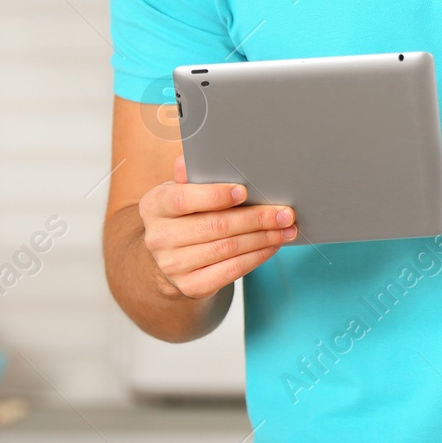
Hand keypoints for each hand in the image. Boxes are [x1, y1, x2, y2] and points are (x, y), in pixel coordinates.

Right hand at [138, 154, 296, 300]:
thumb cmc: (186, 213)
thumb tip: (192, 157)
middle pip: (216, 226)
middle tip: (285, 213)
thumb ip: (191, 174)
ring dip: (264, 238)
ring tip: (287, 228)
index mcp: (155, 205)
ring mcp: (172, 265)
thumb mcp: (182, 189)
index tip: (245, 191)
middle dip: (257, 218)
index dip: (216, 195)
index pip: (183, 199)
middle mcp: (159, 237)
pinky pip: (231, 271)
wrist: (171, 256)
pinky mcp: (190, 285)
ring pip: (228, 248)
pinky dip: (257, 257)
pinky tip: (272, 245)